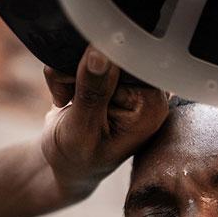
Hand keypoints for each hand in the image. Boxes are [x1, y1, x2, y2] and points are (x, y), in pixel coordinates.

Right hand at [40, 45, 168, 199]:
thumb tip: (100, 53)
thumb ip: (92, 92)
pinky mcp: (110, 77)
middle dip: (79, 69)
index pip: (127, 61)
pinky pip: (83, 55)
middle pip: (110, 53)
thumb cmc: (77, 158)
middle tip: (69, 99)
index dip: (99, 66)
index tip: (81, 90)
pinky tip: (67, 96)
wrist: (65, 166)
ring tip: (68, 100)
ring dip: (68, 71)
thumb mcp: (82, 129)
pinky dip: (66, 72)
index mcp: (151, 106)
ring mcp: (129, 84)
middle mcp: (147, 92)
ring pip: (92, 51)